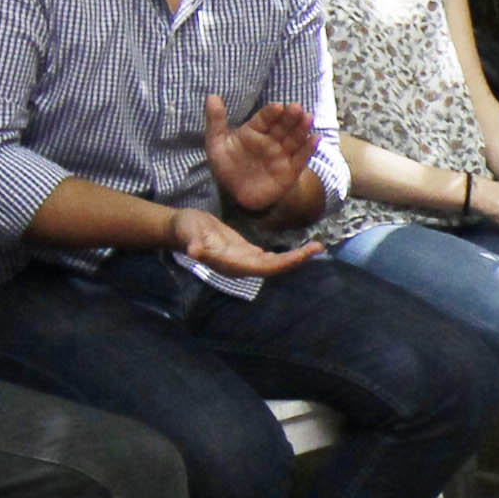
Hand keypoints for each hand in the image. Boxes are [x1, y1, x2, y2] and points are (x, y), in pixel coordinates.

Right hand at [168, 207, 316, 278]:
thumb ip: (192, 242)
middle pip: (274, 268)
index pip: (263, 267)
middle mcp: (240, 266)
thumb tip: (194, 251)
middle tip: (319, 247)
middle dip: (297, 260)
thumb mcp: (188, 232)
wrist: (180, 229)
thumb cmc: (184, 229)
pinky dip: (286, 254)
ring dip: (294, 258)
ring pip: (274, 263)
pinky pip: (270, 258)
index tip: (303, 255)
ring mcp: (244, 260)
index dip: (284, 263)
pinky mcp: (245, 252)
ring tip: (316, 247)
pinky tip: (300, 249)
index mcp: (231, 263)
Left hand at [202, 90, 319, 215]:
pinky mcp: (290, 170)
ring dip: (302, 128)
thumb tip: (211, 96)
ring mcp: (282, 154)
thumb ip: (216, 121)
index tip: (277, 106)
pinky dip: (309, 149)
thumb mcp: (216, 144)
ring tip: (308, 118)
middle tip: (296, 108)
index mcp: (254, 131)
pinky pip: (301, 158)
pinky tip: (315, 139)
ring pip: (294, 139)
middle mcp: (271, 140)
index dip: (271, 113)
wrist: (236, 194)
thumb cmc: (227, 166)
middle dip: (290, 117)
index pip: (265, 118)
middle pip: (283, 126)